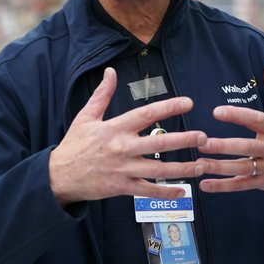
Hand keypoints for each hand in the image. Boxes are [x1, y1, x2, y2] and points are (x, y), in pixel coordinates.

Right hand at [49, 67, 207, 206]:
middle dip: (184, 140)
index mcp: (115, 128)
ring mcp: (123, 169)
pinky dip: (165, 191)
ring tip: (202, 164)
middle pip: (159, 143)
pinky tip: (182, 191)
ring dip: (183, 168)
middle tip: (204, 137)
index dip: (168, 107)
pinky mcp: (121, 187)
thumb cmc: (74, 144)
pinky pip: (148, 191)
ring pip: (158, 169)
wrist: (59, 175)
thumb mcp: (86, 116)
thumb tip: (110, 71)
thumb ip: (102, 94)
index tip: (188, 103)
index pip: (146, 114)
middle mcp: (122, 148)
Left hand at [196, 63, 263, 209]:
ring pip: (241, 168)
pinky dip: (222, 186)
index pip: (255, 120)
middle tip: (202, 142)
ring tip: (198, 162)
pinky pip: (240, 185)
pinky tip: (204, 184)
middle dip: (224, 146)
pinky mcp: (262, 183)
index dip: (237, 115)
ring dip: (218, 167)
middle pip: (246, 147)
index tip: (216, 111)